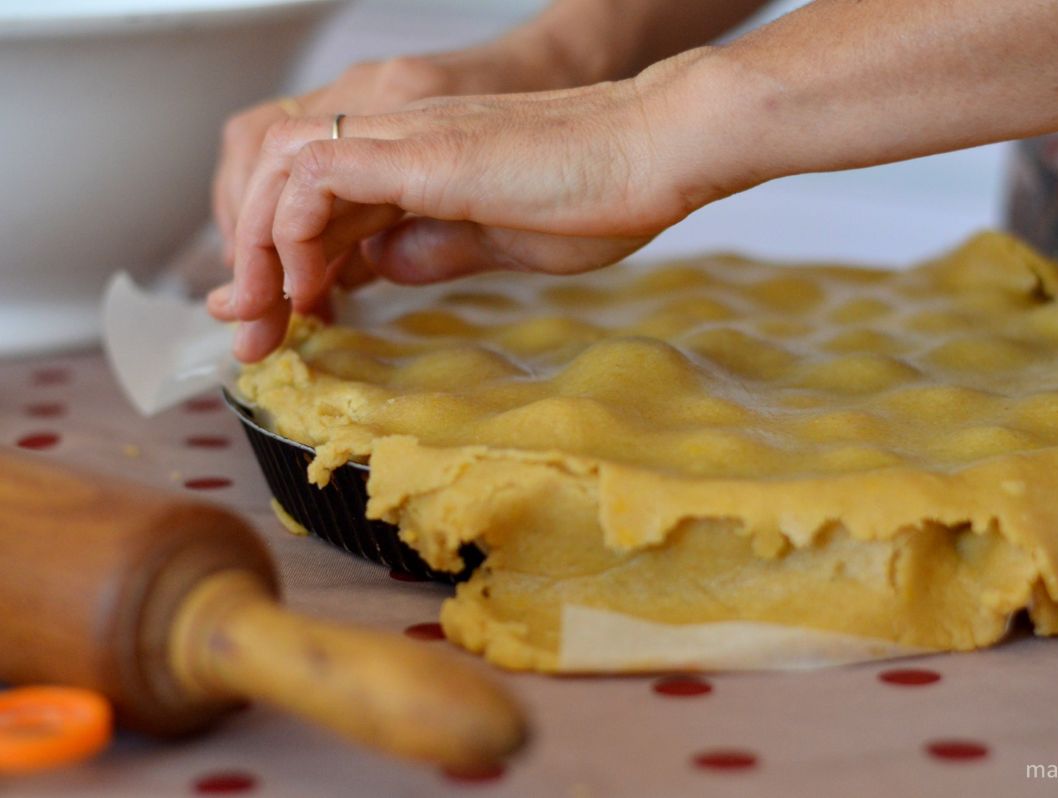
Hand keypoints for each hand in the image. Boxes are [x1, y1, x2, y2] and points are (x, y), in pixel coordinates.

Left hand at [208, 52, 718, 361]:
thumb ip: (439, 246)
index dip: (288, 259)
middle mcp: (401, 139)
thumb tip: (383, 264)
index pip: (323, 202)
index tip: (285, 318)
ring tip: (264, 315)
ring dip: (257, 245)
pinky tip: (308, 284)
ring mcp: (406, 138)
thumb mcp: (507, 240)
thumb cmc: (605, 195)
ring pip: (280, 169)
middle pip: (285, 182)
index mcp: (422, 161)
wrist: (655, 147)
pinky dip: (290, 229)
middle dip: (253, 260)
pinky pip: (315, 175)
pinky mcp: (419, 152)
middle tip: (254, 332)